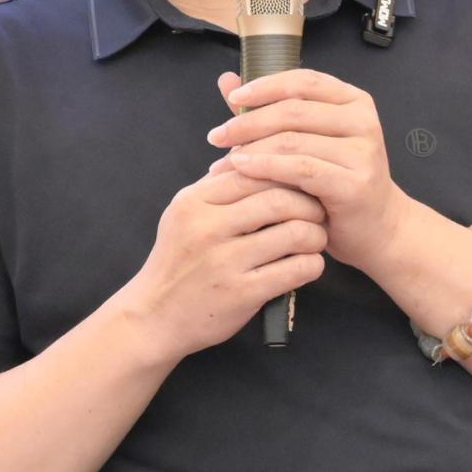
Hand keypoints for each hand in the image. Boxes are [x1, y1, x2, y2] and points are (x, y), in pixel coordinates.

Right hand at [122, 166, 328, 360]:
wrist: (153, 317)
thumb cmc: (176, 262)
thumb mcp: (183, 215)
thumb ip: (216, 188)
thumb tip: (256, 154)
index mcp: (194, 202)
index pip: (254, 171)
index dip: (287, 175)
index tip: (301, 185)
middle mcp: (207, 228)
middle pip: (279, 199)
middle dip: (309, 204)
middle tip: (318, 212)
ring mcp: (225, 262)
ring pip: (295, 233)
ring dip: (315, 235)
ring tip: (315, 239)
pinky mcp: (242, 293)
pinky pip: (296, 269)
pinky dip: (312, 264)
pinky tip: (308, 264)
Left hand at [202, 69, 407, 274]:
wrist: (375, 229)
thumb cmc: (335, 184)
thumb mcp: (305, 142)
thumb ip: (267, 111)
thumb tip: (227, 81)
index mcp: (353, 100)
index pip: (303, 81)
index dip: (265, 86)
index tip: (233, 99)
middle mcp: (362, 120)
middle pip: (293, 110)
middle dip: (248, 122)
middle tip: (216, 136)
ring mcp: (362, 151)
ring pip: (293, 140)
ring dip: (251, 149)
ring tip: (222, 161)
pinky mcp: (355, 182)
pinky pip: (300, 169)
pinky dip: (266, 167)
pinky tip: (243, 170)